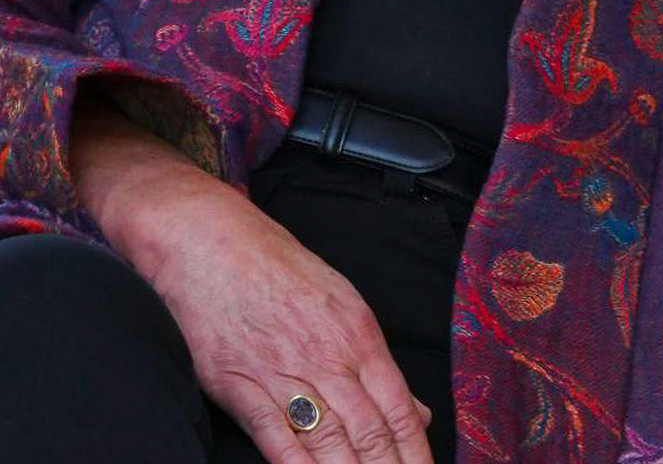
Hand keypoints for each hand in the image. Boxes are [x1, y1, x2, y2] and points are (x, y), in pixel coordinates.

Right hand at [146, 177, 435, 463]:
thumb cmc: (285, 274)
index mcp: (359, 336)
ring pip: (328, 442)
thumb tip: (415, 413)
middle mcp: (328, 358)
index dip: (414, 453)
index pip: (397, 410)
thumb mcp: (345, 305)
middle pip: (368, 433)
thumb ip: (378, 366)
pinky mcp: (241, 387)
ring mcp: (284, 374)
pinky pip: (275, 439)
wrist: (219, 248)